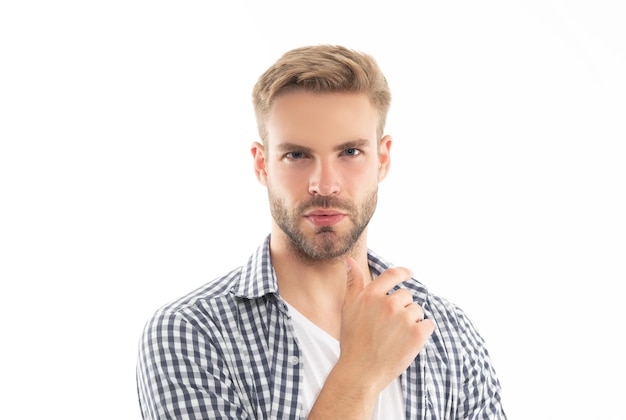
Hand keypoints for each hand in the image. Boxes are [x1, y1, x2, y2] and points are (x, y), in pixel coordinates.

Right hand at [339, 257, 435, 392]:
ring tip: (396, 337)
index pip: (392, 275)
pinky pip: (428, 324)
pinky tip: (408, 342)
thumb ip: (353, 282)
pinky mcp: (417, 334)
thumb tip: (349, 260)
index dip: (403, 272)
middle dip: (402, 308)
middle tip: (389, 327)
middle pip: (406, 295)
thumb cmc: (352, 341)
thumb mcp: (348, 308)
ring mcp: (404, 319)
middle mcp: (388, 303)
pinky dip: (422, 332)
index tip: (409, 274)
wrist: (360, 372)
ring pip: (417, 310)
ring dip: (411, 321)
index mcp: (371, 295)